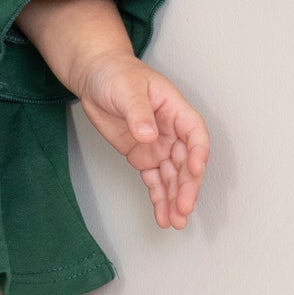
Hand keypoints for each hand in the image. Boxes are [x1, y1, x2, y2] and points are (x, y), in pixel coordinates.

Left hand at [74, 52, 209, 229]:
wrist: (95, 77)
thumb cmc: (116, 74)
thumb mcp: (127, 89)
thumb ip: (139, 113)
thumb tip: (148, 134)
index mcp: (175, 110)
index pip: (195, 134)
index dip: (199, 153)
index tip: (196, 170)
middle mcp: (171, 131)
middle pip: (187, 162)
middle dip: (187, 186)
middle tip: (184, 207)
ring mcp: (158, 146)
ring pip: (173, 177)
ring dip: (175, 199)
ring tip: (176, 221)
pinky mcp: (142, 157)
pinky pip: (155, 180)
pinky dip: (159, 198)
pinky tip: (163, 215)